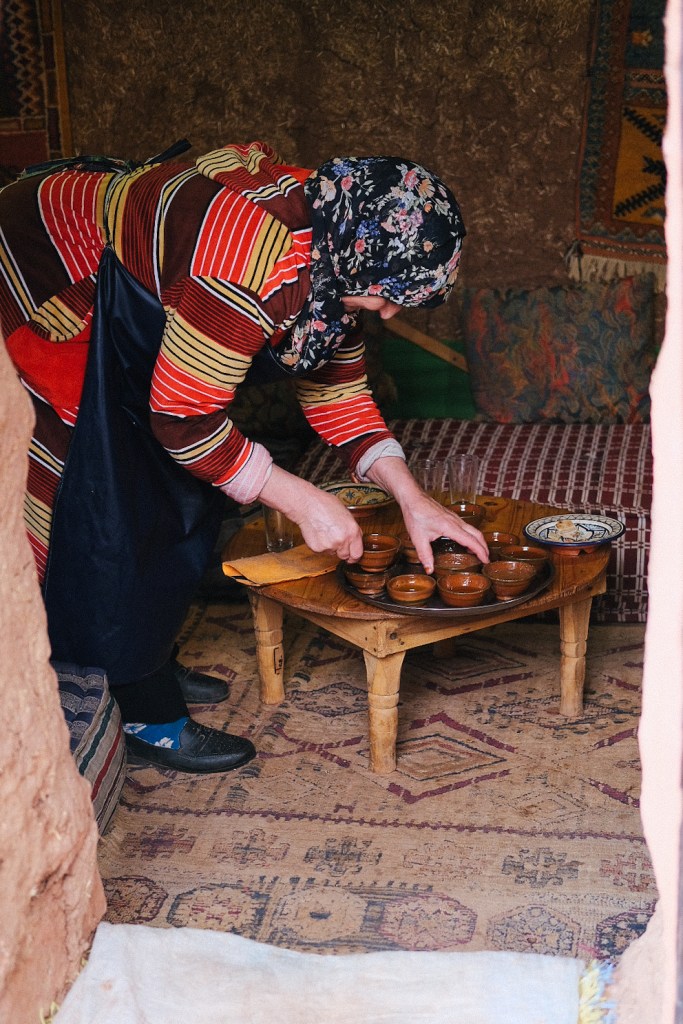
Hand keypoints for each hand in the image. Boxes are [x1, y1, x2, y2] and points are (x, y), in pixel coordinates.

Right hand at [258, 465, 363, 561]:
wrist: (307, 504)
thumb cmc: (325, 505)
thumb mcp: (346, 515)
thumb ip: (352, 530)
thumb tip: (355, 540)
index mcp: (352, 531)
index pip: (357, 554)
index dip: (354, 556)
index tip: (351, 557)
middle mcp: (342, 540)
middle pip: (344, 555)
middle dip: (340, 550)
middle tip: (334, 538)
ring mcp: (329, 546)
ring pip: (332, 553)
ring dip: (330, 546)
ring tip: (325, 531)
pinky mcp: (318, 548)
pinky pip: (321, 551)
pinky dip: (320, 544)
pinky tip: (318, 533)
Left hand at [363, 455, 489, 573]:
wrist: (413, 498)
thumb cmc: (415, 514)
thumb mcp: (418, 538)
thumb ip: (425, 555)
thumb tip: (429, 570)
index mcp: (451, 527)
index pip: (472, 541)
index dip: (481, 552)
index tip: (486, 561)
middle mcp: (456, 522)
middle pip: (477, 535)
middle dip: (484, 547)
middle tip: (486, 559)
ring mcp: (455, 518)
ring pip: (473, 529)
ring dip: (479, 541)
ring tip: (479, 553)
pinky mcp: (451, 516)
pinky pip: (467, 526)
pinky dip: (472, 535)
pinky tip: (466, 542)